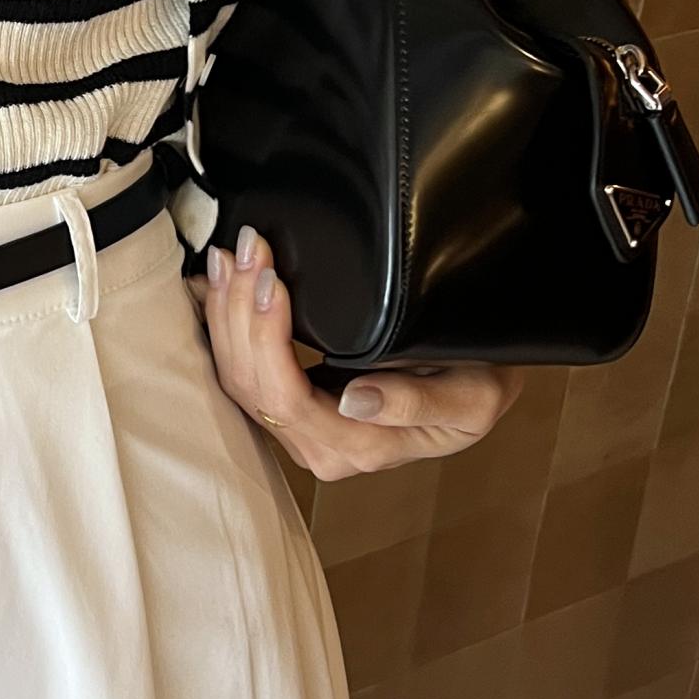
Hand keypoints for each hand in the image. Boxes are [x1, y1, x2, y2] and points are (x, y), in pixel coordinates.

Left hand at [187, 224, 523, 479]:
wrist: (479, 386)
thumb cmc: (478, 386)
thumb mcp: (472, 397)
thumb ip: (414, 403)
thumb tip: (353, 400)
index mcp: (358, 448)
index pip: (288, 398)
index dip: (268, 338)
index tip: (271, 281)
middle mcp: (319, 447)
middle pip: (251, 385)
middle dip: (239, 312)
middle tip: (245, 250)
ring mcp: (299, 431)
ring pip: (237, 377)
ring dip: (227, 312)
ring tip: (228, 258)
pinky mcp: (290, 406)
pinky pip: (242, 369)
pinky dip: (227, 322)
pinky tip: (219, 284)